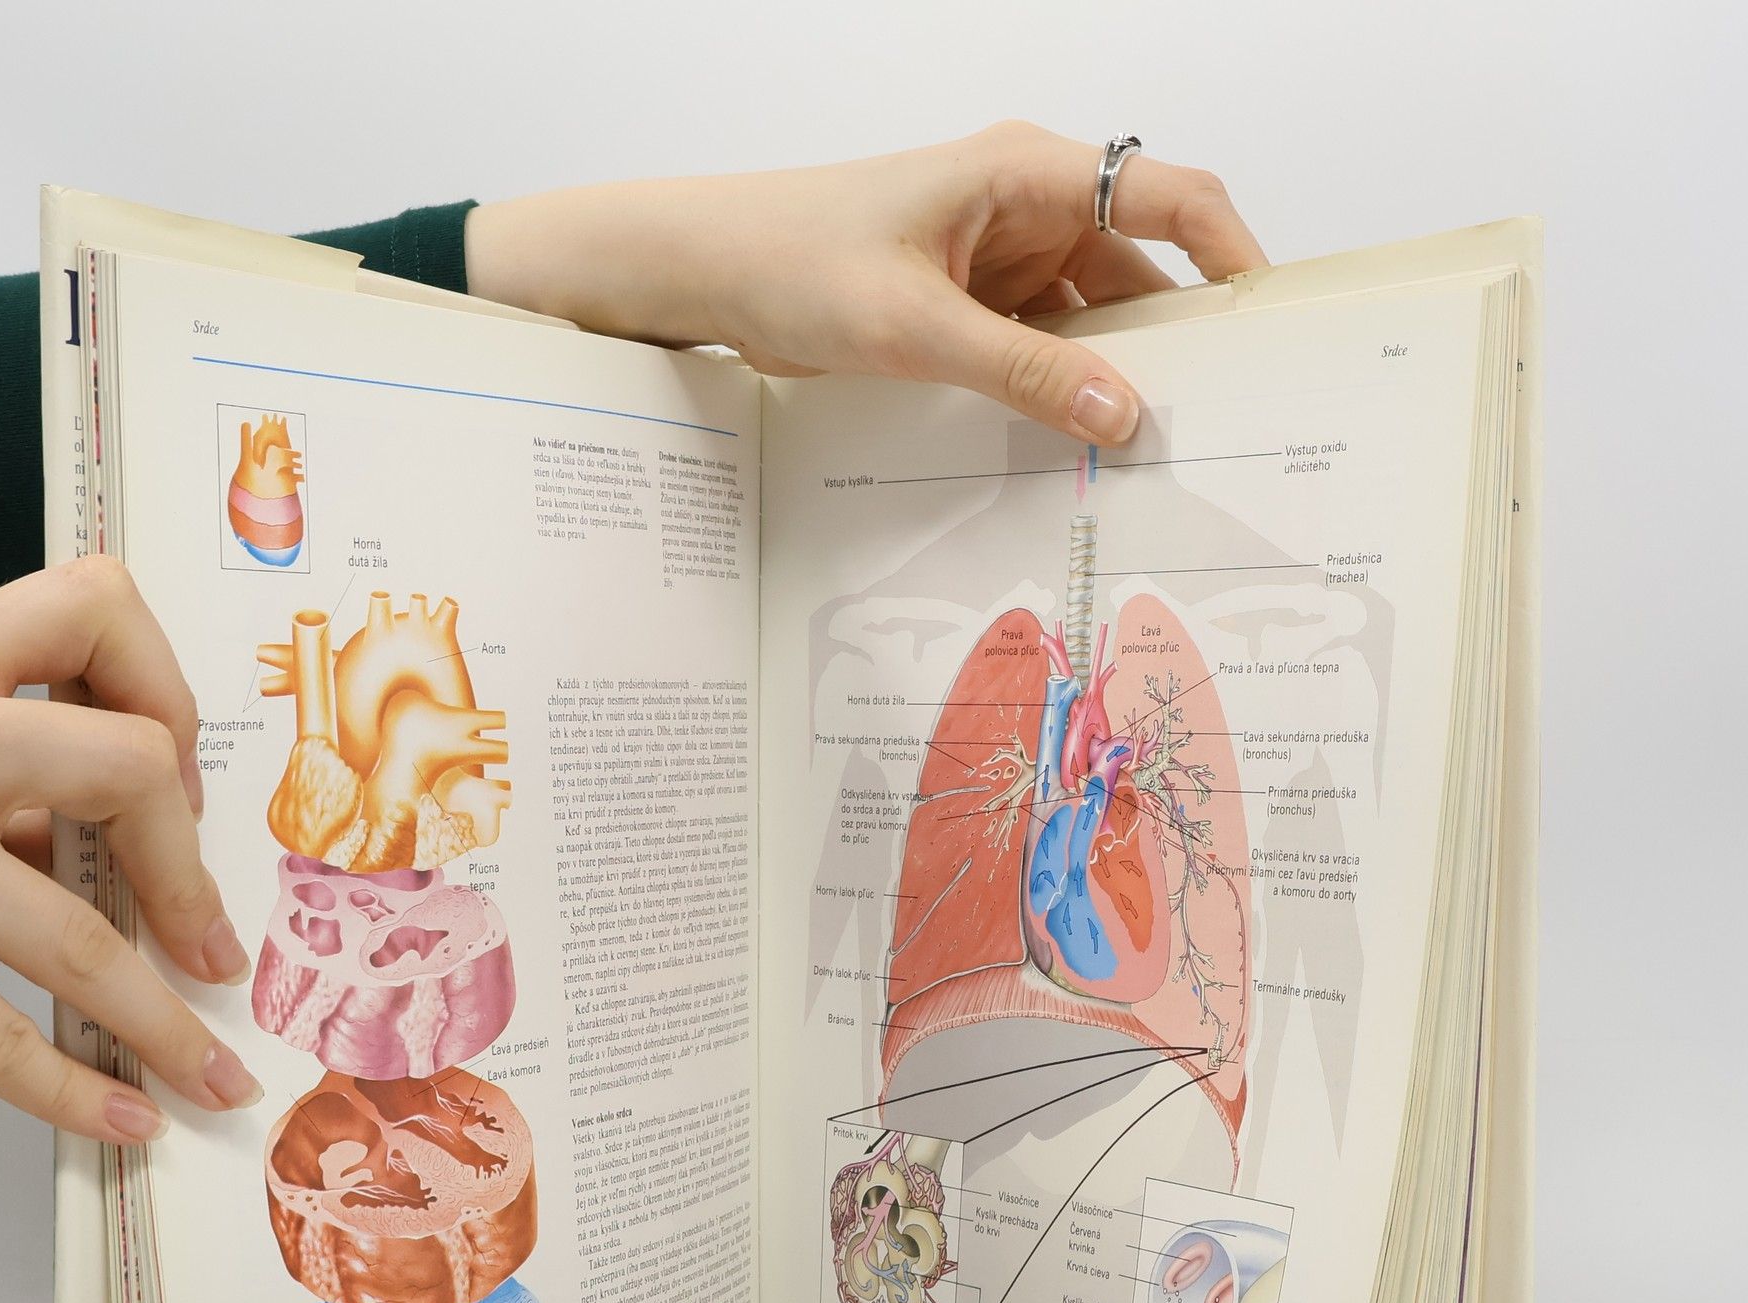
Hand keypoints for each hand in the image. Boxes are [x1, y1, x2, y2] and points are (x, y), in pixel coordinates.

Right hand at [0, 558, 260, 1141]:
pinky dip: (76, 1091)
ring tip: (215, 1075)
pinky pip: (3, 1036)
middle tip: (215, 947)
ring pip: (83, 937)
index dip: (163, 685)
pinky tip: (125, 1117)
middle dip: (192, 874)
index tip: (176, 774)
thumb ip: (4, 781)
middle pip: (126, 767)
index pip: (90, 609)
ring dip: (169, 1024)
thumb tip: (148, 855)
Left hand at [467, 122, 1266, 445]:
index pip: (1170, 197)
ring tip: (1146, 455)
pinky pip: (1041, 348)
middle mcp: (1026, 206)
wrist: (705, 269)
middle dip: (1172, 348)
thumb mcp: (916, 329)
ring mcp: (999, 257)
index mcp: (1026, 174)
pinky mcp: (970, 303)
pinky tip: (1074, 446)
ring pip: (1091, 322)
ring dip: (1110, 381)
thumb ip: (1025, 375)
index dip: (1232, 256)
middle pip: (1139, 274)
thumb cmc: (794, 259)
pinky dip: (1059, 392)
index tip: (1270, 328)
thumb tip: (1124, 417)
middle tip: (1214, 425)